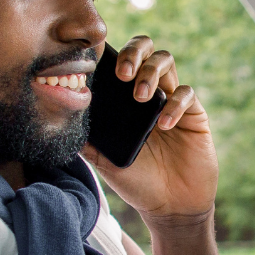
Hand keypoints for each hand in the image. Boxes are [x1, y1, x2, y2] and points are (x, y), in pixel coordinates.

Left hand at [82, 35, 217, 230]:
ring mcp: (172, 99)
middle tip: (122, 74)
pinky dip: (174, 104)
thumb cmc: (136, 181)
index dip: (108, 52)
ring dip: (150, 73)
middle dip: (133, 52)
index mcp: (125, 98)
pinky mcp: (194, 114)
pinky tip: (163, 124)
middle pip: (145, 47)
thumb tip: (60, 118)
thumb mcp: (103, 161)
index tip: (94, 60)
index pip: (117, 60)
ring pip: (165, 61)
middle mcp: (149, 91)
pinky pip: (186, 93)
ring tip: (140, 97)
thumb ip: (86, 139)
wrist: (170, 206)